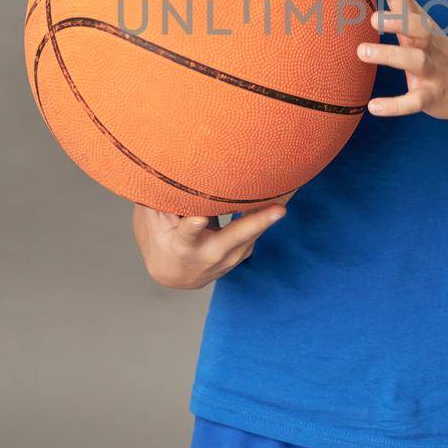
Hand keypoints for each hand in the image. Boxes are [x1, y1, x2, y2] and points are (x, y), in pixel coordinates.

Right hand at [133, 191, 294, 289]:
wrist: (176, 276)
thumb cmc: (162, 242)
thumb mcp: (153, 224)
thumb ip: (161, 203)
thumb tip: (162, 171)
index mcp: (184, 246)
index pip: (187, 235)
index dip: (192, 227)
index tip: (197, 220)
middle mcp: (211, 254)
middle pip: (236, 236)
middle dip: (258, 222)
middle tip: (279, 209)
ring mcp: (232, 255)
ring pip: (256, 230)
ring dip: (274, 209)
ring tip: (293, 185)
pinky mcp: (245, 250)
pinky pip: (260, 226)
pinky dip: (272, 210)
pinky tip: (289, 190)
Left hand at [357, 0, 447, 125]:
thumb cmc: (439, 49)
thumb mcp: (421, 18)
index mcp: (422, 25)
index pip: (407, 0)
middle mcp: (428, 44)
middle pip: (417, 26)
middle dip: (396, 21)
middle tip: (371, 18)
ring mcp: (432, 70)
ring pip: (414, 60)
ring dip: (389, 56)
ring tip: (361, 52)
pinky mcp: (431, 96)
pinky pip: (414, 101)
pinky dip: (395, 105)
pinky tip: (373, 106)